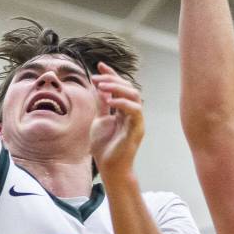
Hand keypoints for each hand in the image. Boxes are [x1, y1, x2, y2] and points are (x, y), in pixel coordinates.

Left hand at [90, 62, 143, 178]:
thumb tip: (99, 88)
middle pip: (128, 88)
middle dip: (112, 80)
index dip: (112, 75)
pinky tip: (109, 101)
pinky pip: (134, 110)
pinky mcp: (137, 128)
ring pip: (134, 95)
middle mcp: (132, 113)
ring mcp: (136, 120)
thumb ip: (101, 105)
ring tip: (102, 87)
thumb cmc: (105, 147)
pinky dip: (122, 103)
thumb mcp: (99, 120)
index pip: (120, 88)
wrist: (110, 167)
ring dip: (118, 88)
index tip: (100, 65)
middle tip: (96, 79)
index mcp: (124, 110)